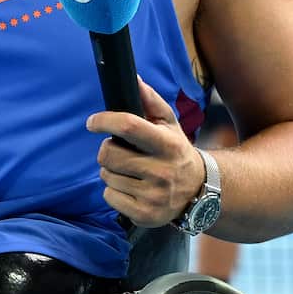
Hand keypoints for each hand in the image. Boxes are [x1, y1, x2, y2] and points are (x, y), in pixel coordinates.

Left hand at [87, 78, 205, 227]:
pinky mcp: (145, 214)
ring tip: (130, 171)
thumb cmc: (176, 151)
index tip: (92, 122)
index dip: (104, 121)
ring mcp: (154, 195)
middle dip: (107, 149)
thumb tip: (134, 78)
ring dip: (111, 171)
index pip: (129, 126)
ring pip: (107, 176)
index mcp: (168, 144)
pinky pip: (109, 197)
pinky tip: (131, 188)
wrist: (200, 191)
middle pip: (109, 153)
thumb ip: (151, 101)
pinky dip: (113, 191)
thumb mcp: (170, 125)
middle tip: (119, 151)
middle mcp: (162, 171)